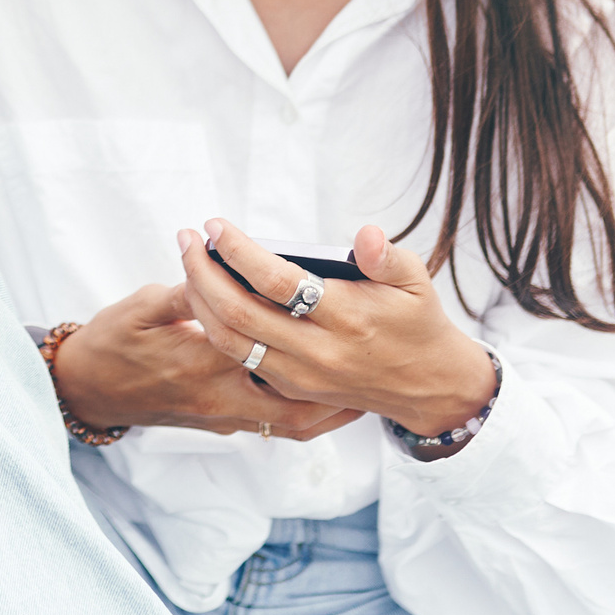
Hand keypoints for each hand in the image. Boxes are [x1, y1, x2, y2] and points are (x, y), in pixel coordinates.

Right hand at [50, 282, 364, 439]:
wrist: (89, 389)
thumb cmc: (113, 341)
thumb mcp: (143, 306)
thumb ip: (187, 291)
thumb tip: (217, 265)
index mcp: (200, 358)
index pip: (260, 338)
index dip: (292, 322)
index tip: (322, 302)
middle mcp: (217, 394)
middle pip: (292, 397)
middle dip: (334, 389)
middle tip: (370, 368)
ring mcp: (220, 416)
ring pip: (289, 422)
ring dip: (327, 411)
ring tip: (362, 392)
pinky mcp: (218, 426)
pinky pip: (272, 426)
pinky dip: (301, 416)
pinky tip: (322, 398)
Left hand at [176, 218, 497, 449]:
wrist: (428, 384)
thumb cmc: (416, 321)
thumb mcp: (416, 281)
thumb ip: (387, 257)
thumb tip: (366, 234)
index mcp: (348, 318)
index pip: (278, 281)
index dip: (240, 251)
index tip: (216, 225)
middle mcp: (320, 351)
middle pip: (240, 312)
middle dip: (202, 272)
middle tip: (185, 238)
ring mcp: (302, 375)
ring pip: (230, 340)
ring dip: (199, 300)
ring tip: (187, 262)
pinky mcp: (292, 389)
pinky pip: (241, 358)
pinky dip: (215, 327)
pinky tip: (204, 298)